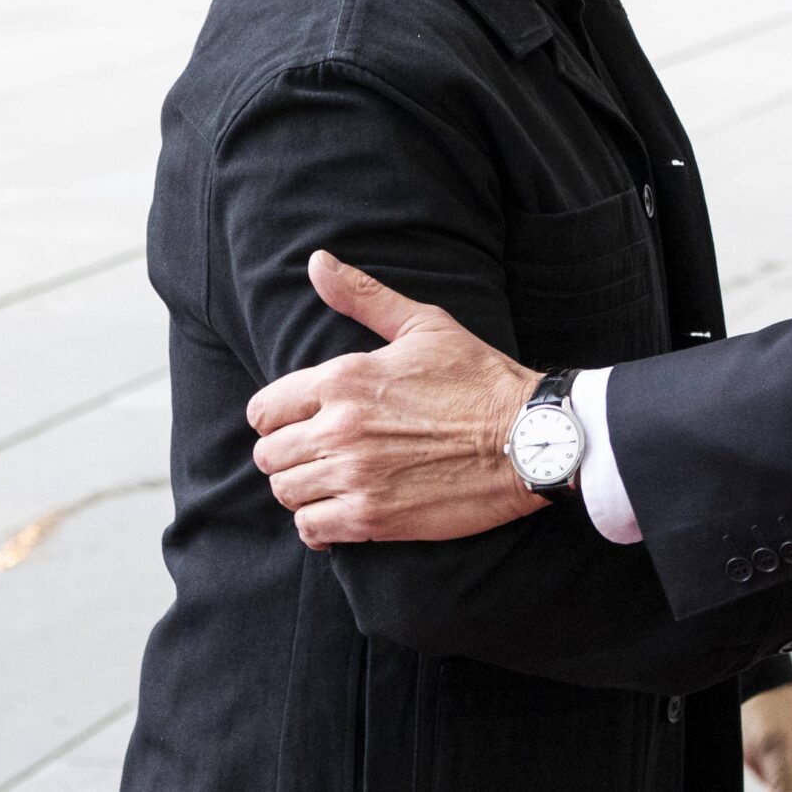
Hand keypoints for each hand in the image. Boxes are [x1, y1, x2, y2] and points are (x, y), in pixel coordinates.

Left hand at [246, 251, 541, 548]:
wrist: (527, 437)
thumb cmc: (479, 377)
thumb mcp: (424, 325)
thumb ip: (363, 296)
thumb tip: (317, 262)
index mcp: (342, 379)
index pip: (263, 410)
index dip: (277, 417)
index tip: (300, 422)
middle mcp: (339, 428)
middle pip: (269, 455)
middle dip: (289, 454)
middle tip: (318, 455)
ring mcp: (354, 476)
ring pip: (286, 493)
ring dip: (303, 489)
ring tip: (330, 482)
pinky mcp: (372, 517)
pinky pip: (311, 530)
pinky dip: (317, 527)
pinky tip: (337, 513)